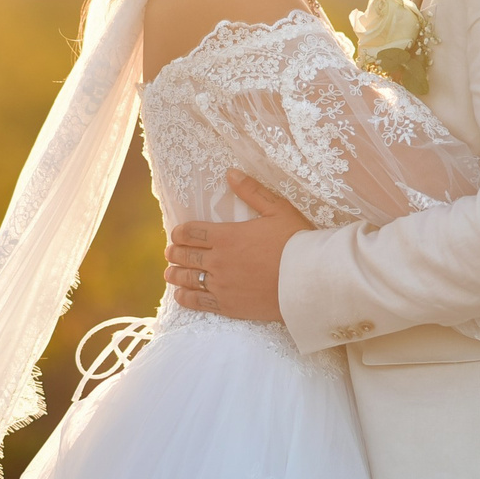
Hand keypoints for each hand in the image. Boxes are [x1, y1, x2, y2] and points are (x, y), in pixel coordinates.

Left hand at [164, 172, 312, 322]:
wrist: (309, 280)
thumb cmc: (297, 242)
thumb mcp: (278, 210)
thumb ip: (252, 191)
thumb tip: (230, 173)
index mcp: (227, 236)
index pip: (192, 233)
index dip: (180, 233)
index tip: (176, 234)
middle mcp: (219, 260)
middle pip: (186, 256)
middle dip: (175, 253)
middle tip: (170, 253)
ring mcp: (222, 284)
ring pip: (189, 279)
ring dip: (175, 275)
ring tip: (170, 274)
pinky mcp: (229, 305)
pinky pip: (200, 302)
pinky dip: (186, 298)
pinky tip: (181, 295)